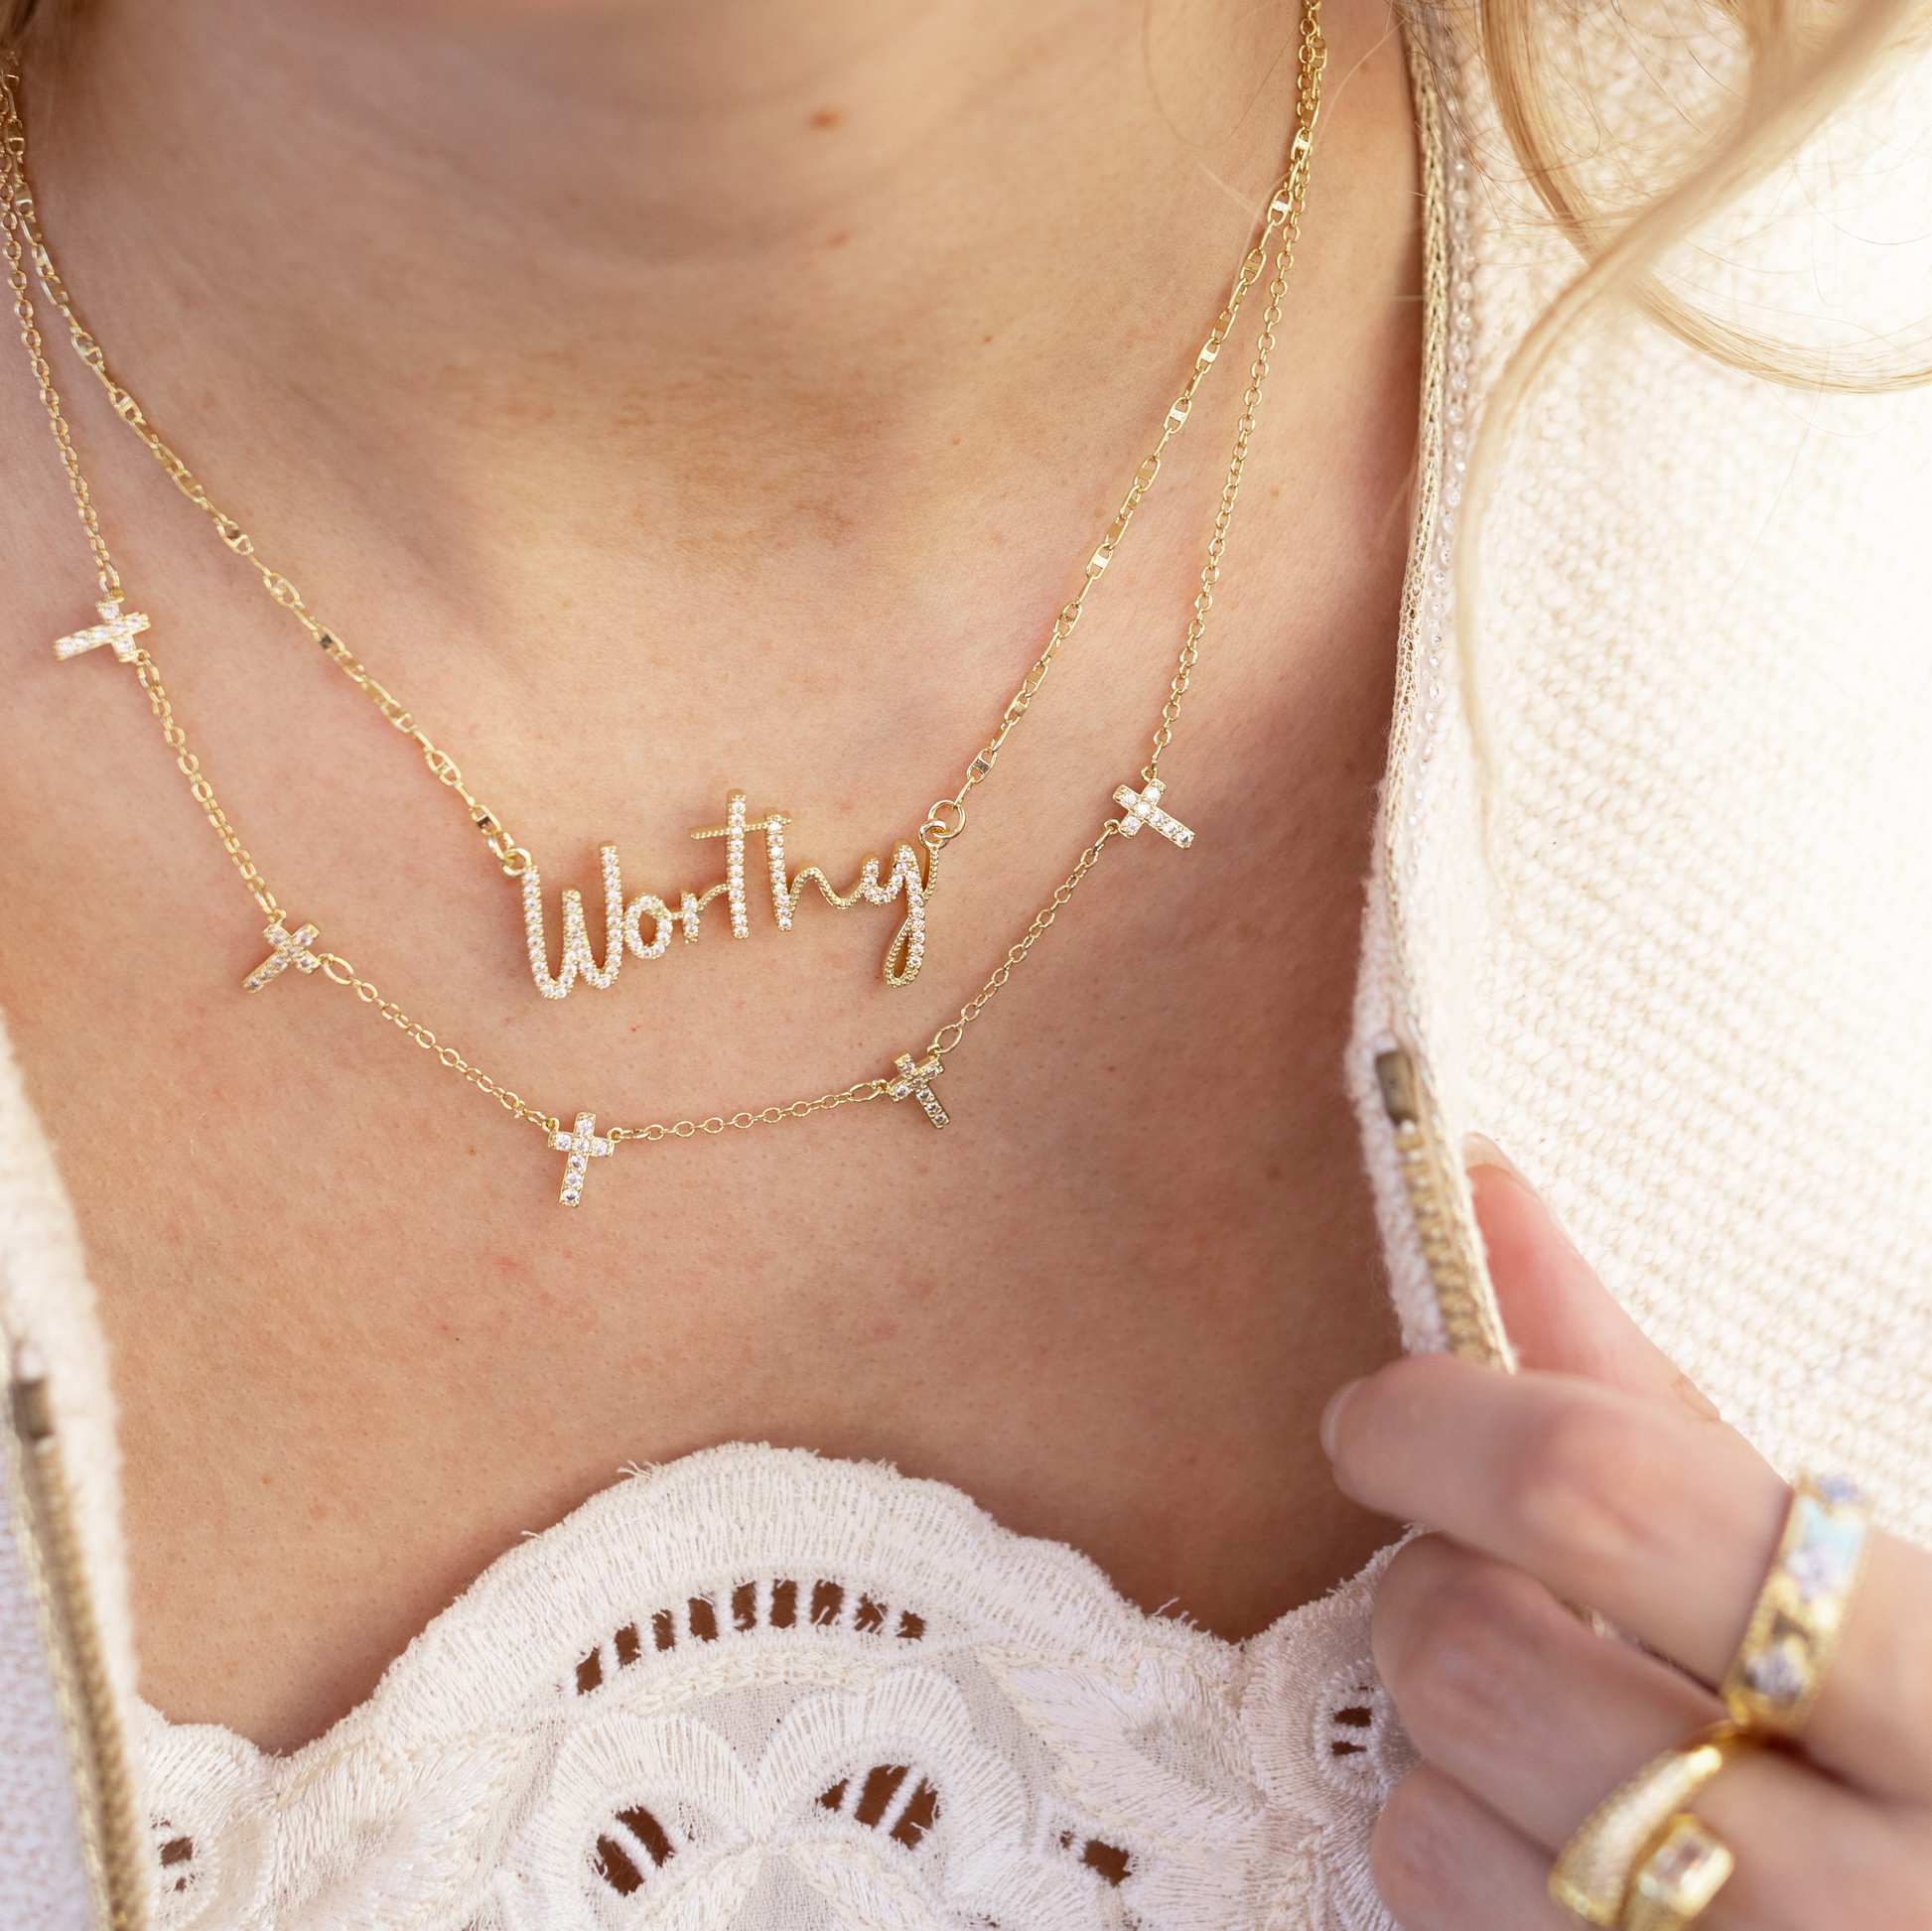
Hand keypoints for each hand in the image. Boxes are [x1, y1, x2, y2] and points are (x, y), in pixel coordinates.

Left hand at [1321, 1147, 1931, 1928]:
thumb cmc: (1909, 1736)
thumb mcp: (1833, 1567)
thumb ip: (1639, 1391)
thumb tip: (1478, 1184)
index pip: (1605, 1494)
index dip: (1443, 1422)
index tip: (1377, 1414)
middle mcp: (1879, 1889)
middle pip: (1477, 1658)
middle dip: (1430, 1590)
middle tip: (1477, 1583)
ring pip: (1429, 1820)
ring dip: (1434, 1747)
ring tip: (1536, 1727)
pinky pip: (1434, 1924)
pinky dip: (1448, 1860)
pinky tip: (1550, 1847)